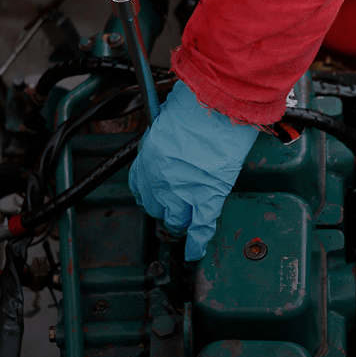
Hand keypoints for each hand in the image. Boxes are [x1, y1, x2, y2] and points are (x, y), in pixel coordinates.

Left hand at [128, 81, 258, 260]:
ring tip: (185, 223)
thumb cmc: (194, 104)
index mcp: (147, 159)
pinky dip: (197, 242)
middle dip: (164, 208)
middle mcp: (160, 180)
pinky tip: (195, 251)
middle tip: (173, 207)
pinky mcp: (207, 197)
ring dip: (180, 222)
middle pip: (157, 206)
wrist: (215, 107)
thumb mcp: (166, 118)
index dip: (148, 194)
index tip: (153, 196)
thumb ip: (166, 137)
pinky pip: (201, 227)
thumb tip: (172, 140)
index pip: (140, 186)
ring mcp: (183, 192)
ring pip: (176, 220)